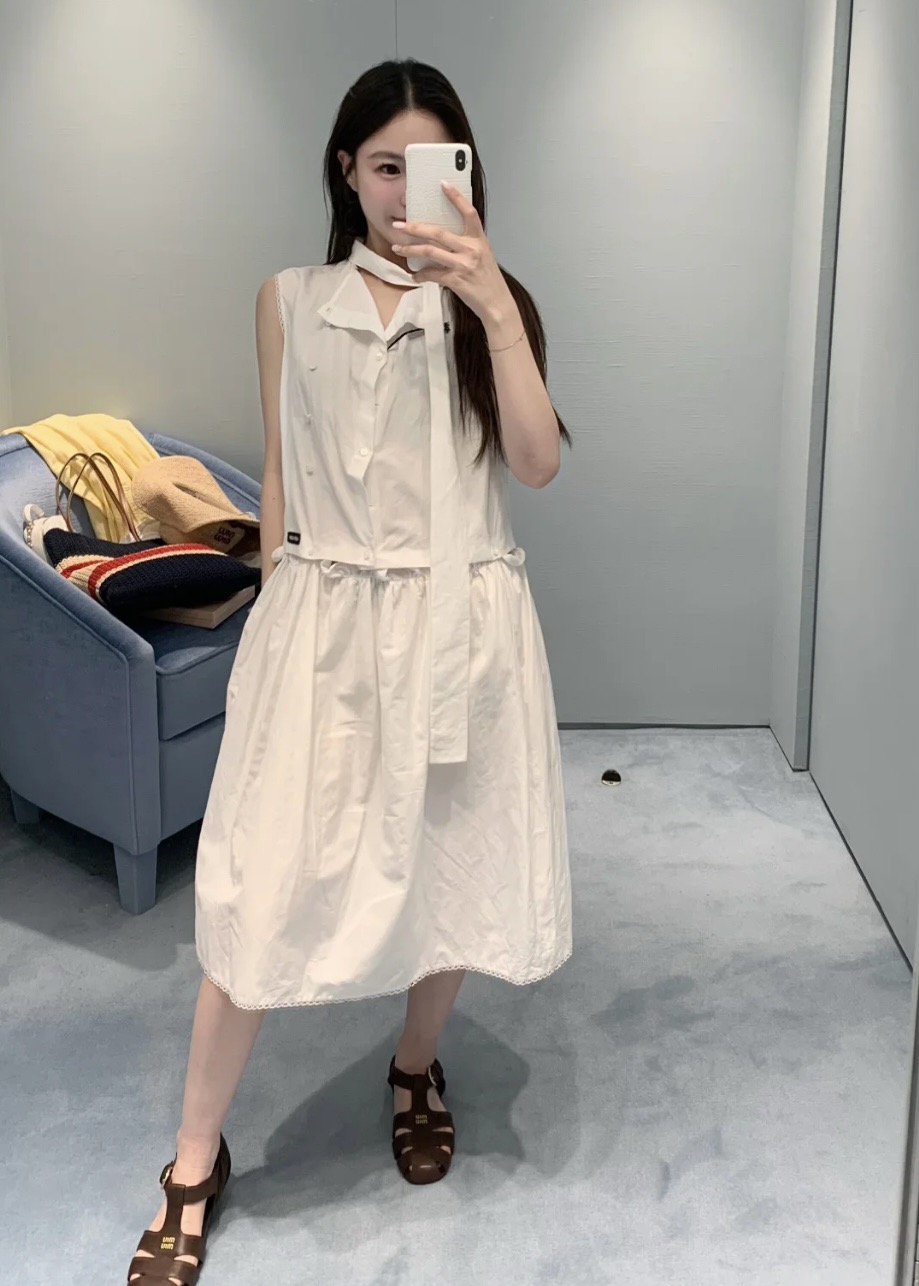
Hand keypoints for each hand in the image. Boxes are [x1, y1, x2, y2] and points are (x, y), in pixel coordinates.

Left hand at [391, 181, 514, 325]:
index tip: (442, 183)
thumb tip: (442, 237)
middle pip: (438, 233)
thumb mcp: (482, 255)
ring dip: (410, 249)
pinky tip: (414, 276)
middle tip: (399, 225)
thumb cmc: (488, 279)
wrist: (497, 303)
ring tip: (397, 248)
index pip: (469, 212)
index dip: (456, 197)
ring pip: (430, 252)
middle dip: (415, 228)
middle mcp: (471, 249)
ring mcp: (463, 265)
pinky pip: (432, 274)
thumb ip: (466, 244)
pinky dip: (420, 275)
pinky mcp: (456, 281)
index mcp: (479, 239)